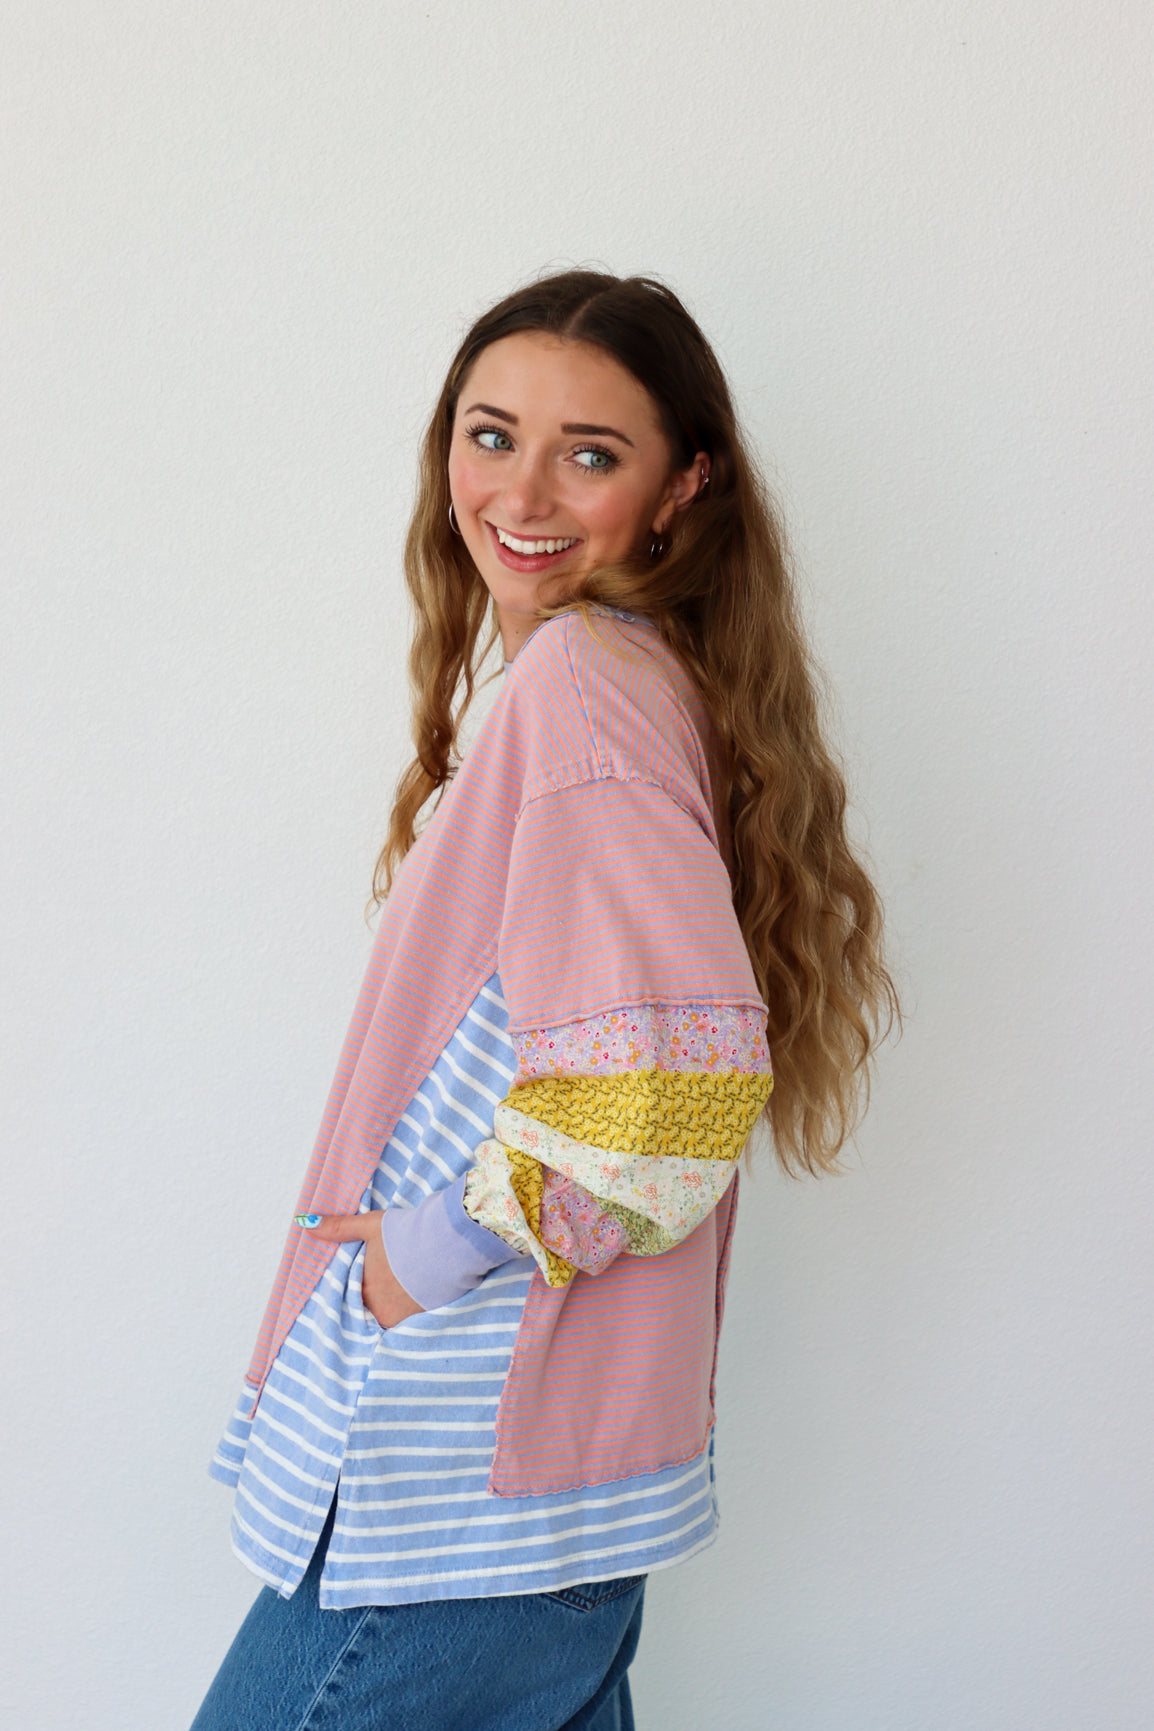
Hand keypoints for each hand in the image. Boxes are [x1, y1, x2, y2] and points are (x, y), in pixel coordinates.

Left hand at [294, 1210, 424, 1329]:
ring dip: (393, 1304)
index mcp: (364, 1290)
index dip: (360, 1285)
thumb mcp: (369, 1226)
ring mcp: (403, 1316)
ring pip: (391, 1314)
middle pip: (372, 1306)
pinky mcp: (425, 1317)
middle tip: (389, 1281)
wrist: (448, 1241)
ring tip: (402, 1288)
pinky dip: (410, 1308)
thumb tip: (305, 1223)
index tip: (369, 1277)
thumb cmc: (405, 1232)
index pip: (352, 1295)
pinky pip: (410, 1319)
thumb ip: (338, 1228)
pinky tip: (417, 1295)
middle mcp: (380, 1309)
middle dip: (376, 1297)